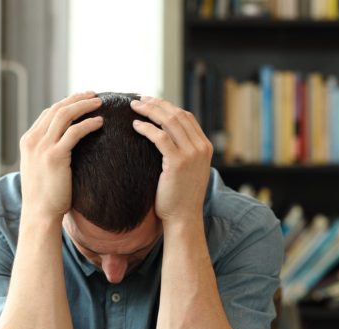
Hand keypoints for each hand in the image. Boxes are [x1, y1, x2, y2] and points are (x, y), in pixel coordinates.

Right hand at [19, 92, 103, 222]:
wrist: (39, 214)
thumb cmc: (44, 195)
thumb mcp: (40, 168)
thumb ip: (47, 152)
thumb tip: (65, 146)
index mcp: (28, 141)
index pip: (48, 113)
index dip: (66, 104)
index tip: (82, 100)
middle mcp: (33, 140)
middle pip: (57, 109)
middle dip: (76, 99)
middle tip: (94, 95)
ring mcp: (42, 147)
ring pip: (65, 115)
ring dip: (84, 105)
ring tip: (99, 103)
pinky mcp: (55, 156)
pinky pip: (74, 132)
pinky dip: (88, 124)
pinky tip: (100, 122)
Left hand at [130, 96, 212, 225]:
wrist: (183, 218)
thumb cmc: (180, 197)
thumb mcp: (187, 170)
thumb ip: (182, 152)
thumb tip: (165, 137)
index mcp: (204, 146)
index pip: (186, 117)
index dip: (167, 106)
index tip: (151, 102)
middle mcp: (201, 147)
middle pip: (177, 115)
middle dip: (157, 104)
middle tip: (139, 99)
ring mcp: (191, 154)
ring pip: (169, 122)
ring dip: (150, 111)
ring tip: (134, 107)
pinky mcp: (178, 162)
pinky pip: (160, 137)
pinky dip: (147, 128)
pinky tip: (135, 126)